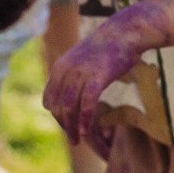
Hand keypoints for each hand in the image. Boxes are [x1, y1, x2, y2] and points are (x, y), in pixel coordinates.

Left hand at [43, 2, 170, 156]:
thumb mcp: (82, 59)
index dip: (57, 116)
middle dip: (64, 125)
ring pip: (69, 109)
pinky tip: (86, 133)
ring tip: (78, 140)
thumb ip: (73, 74)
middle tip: (73, 138)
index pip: (49, 100)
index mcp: (59, 67)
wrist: (124, 32)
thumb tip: (72, 92)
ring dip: (72, 128)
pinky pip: (86, 106)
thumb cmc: (107, 47)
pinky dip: (84, 122)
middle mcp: (65, 71)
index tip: (68, 126)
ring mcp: (80, 74)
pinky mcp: (96, 78)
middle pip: (57, 107)